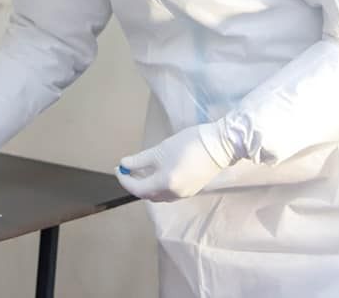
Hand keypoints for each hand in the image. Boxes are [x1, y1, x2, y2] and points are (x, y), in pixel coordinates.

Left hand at [115, 122, 234, 201]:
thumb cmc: (189, 144)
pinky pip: (168, 193)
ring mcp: (183, 194)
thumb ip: (140, 160)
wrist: (220, 146)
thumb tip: (124, 164)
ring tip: (140, 171)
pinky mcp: (191, 190)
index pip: (137, 189)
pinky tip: (156, 174)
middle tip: (127, 170)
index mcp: (165, 184)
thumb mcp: (160, 150)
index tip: (118, 168)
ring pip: (158, 195)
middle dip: (134, 184)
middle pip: (147, 194)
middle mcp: (173, 194)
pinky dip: (158, 186)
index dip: (125, 180)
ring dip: (146, 186)